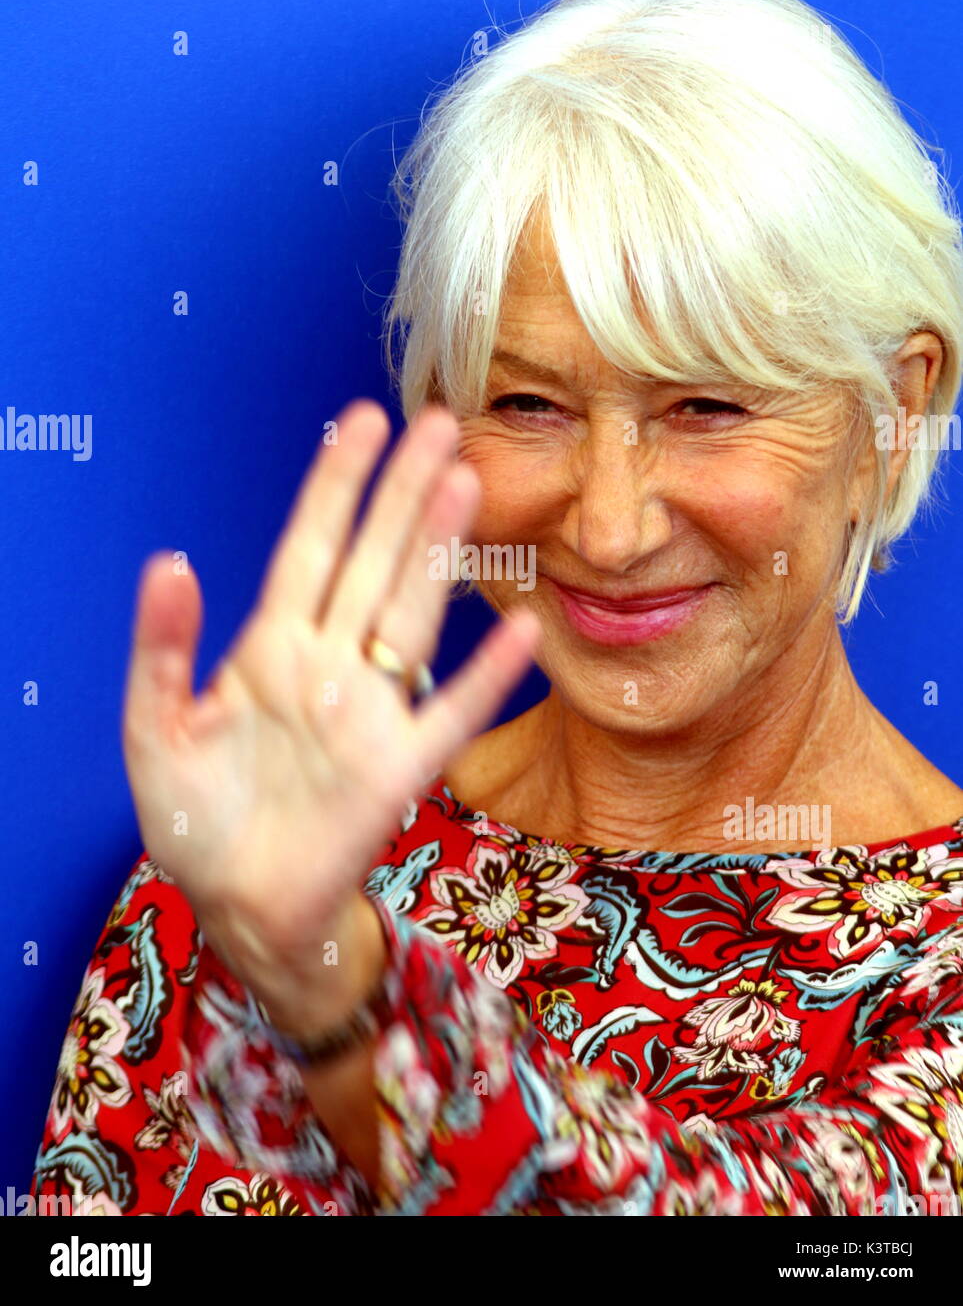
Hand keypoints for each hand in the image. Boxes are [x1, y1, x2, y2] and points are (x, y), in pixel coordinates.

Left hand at [120, 399, 540, 1024]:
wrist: (239, 904)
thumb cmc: (196, 818)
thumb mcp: (154, 729)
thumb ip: (162, 649)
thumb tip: (171, 560)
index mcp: (269, 647)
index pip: (309, 547)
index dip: (334, 484)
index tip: (362, 421)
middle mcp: (329, 665)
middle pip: (373, 562)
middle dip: (402, 493)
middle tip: (441, 424)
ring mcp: (370, 712)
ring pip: (411, 616)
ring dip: (437, 554)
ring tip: (466, 485)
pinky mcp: (400, 769)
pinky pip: (451, 715)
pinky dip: (487, 677)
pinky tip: (519, 631)